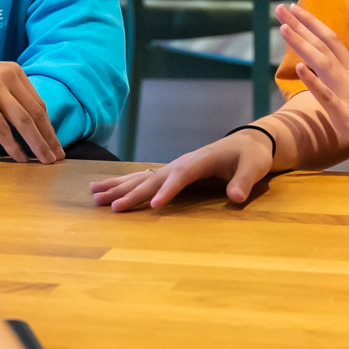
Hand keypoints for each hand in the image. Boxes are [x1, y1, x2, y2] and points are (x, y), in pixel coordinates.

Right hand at [0, 60, 62, 163]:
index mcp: (14, 71)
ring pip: (23, 121)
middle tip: (57, 157)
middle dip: (48, 137)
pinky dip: (13, 146)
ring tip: (45, 160)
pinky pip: (2, 129)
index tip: (56, 143)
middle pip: (35, 112)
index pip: (38, 103)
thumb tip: (32, 121)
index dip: (49, 126)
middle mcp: (8, 76)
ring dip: (37, 144)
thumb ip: (11, 94)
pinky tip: (21, 158)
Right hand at [90, 128, 273, 210]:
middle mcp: (181, 162)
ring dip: (118, 187)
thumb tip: (236, 197)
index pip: (180, 177)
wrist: (247, 142)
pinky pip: (143, 179)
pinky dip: (122, 184)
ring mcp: (173, 167)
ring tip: (94, 196)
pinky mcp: (170, 173)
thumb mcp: (254, 167)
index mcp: (200, 160)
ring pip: (141, 178)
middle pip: (153, 178)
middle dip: (131, 192)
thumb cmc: (251, 156)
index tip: (153, 206)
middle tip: (111, 206)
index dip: (167, 191)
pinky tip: (103, 189)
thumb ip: (244, 182)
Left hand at [276, 3, 348, 173]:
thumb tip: (337, 84)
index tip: (296, 10)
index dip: (314, 25)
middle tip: (281, 7)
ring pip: (323, 63)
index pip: (332, 43)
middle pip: (324, 45)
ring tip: (284, 27)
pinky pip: (328, 97)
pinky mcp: (347, 116)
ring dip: (302, 44)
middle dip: (302, 25)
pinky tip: (300, 68)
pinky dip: (313, 81)